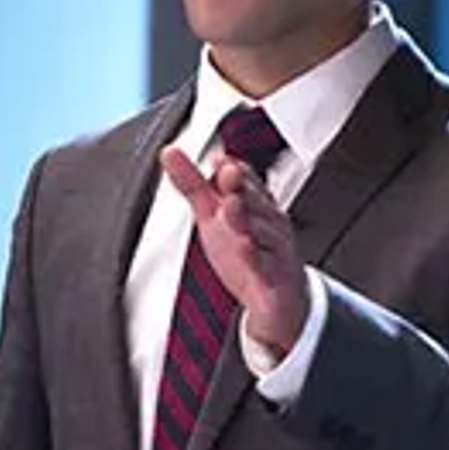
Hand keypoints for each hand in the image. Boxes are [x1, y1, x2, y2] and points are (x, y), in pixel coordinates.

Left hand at [161, 146, 306, 355]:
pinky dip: (256, 257)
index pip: (245, 180)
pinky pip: (265, 266)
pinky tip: (245, 249)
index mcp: (253, 204)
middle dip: (242, 186)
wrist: (278, 297)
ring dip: (248, 217)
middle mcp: (268, 222)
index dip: (233, 170)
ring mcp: (274, 249)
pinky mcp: (274, 277)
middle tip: (228, 173)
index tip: (219, 160)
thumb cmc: (248, 250)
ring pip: (264, 231)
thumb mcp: (213, 215)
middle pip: (256, 200)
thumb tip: (170, 152)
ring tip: (231, 205)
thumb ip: (192, 184)